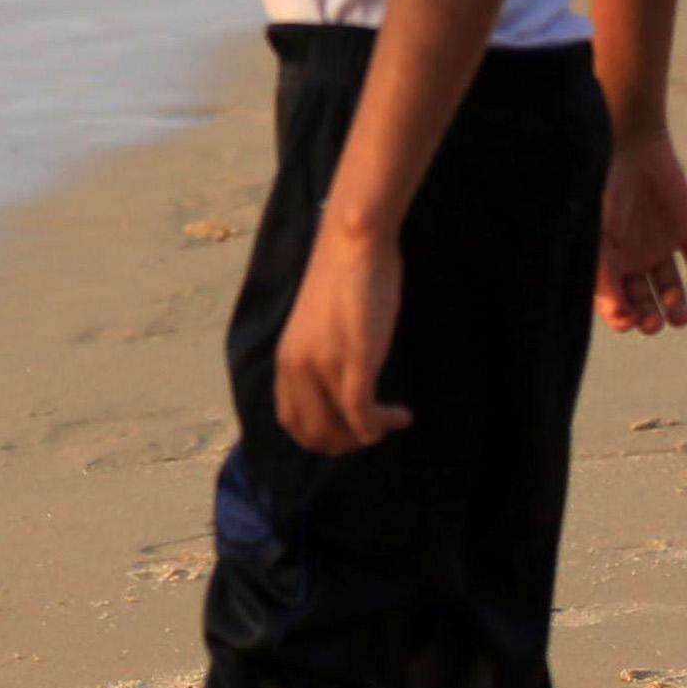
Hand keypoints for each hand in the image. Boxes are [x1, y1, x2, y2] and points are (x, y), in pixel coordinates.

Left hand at [272, 220, 411, 455]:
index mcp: (285, 360)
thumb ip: (318, 359)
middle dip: (346, 443)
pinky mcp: (354, 357)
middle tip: (374, 430)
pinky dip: (381, 424)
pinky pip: (362, 412)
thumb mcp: (318, 328)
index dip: (321, 437)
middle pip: (314, 434)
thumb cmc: (342, 281)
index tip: (350, 430)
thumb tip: (335, 390)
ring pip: (340, 428)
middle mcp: (297, 366)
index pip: (291, 421)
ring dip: (369, 435)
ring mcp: (324, 364)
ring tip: (394, 420)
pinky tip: (401, 416)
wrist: (352, 243)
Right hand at [597, 131, 686, 335]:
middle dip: (650, 316)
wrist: (630, 146)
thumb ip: (605, 272)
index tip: (630, 322)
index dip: (621, 316)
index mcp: (608, 258)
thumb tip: (616, 314)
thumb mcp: (600, 235)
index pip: (615, 299)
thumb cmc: (604, 189)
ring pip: (672, 285)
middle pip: (644, 298)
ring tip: (682, 318)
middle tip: (656, 324)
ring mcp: (660, 243)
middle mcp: (634, 255)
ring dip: (677, 304)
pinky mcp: (685, 229)